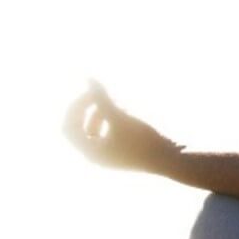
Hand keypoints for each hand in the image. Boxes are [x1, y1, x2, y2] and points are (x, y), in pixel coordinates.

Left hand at [62, 78, 183, 172]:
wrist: (169, 160)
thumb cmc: (142, 140)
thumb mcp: (120, 117)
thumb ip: (102, 98)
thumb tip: (88, 79)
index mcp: (90, 151)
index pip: (69, 127)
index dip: (75, 106)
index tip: (90, 92)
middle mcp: (95, 156)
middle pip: (78, 128)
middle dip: (86, 108)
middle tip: (98, 93)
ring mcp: (107, 155)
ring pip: (92, 129)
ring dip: (99, 112)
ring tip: (116, 101)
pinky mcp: (120, 152)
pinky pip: (105, 133)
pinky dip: (110, 119)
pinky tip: (125, 110)